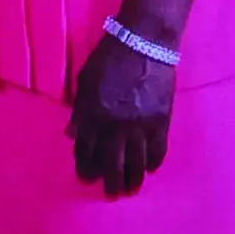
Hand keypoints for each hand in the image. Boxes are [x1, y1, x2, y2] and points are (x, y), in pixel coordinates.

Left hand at [66, 36, 175, 197]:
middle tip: (110, 192)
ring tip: (130, 189)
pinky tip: (150, 168)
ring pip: (136, 162)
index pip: (87, 149)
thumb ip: (80, 108)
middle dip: (110, 181)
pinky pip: (158, 149)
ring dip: (132, 179)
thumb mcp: (86, 79)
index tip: (86, 177)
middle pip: (112, 162)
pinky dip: (154, 162)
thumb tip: (72, 134)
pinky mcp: (162, 120)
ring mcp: (141, 124)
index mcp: (94, 112)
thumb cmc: (110, 57)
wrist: (145, 41)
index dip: (86, 166)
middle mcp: (116, 123)